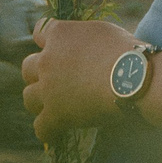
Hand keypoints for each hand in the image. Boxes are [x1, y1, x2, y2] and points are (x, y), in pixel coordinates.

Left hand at [20, 17, 141, 143]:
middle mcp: (47, 60)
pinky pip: (40, 126)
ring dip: (39, 100)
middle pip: (27, 67)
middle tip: (53, 80)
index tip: (55, 49)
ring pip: (28, 96)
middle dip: (38, 74)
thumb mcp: (101, 31)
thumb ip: (82, 38)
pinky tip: (54, 131)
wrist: (134, 78)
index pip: (39, 32)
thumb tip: (82, 46)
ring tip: (52, 105)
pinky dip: (47, 130)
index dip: (46, 41)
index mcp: (59, 35)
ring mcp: (48, 88)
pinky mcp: (56, 114)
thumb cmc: (126, 51)